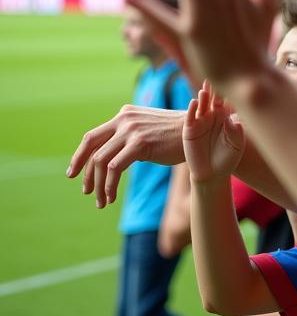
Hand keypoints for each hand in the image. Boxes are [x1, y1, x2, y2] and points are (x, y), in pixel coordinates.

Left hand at [67, 105, 187, 208]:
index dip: (80, 156)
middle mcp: (125, 119)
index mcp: (125, 114)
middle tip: (85, 191)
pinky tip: (111, 198)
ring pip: (100, 161)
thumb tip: (113, 159)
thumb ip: (130, 139)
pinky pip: (113, 168)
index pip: (93, 136)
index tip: (74, 173)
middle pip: (90, 146)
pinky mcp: (140, 143)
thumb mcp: (149, 132)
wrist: (203, 132)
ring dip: (97, 184)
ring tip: (101, 201)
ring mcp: (132, 130)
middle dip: (83, 171)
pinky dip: (109, 186)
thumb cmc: (180, 137)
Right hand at [183, 82, 245, 182]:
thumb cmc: (228, 158)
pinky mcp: (189, 130)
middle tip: (215, 76)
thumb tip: (231, 120)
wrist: (213, 174)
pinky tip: (194, 103)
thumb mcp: (236, 145)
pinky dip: (192, 110)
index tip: (234, 78)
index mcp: (227, 116)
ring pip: (202, 105)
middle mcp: (213, 116)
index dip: (230, 90)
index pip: (228, 100)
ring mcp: (201, 121)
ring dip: (203, 97)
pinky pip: (190, 117)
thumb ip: (236, 133)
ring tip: (204, 90)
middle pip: (214, 98)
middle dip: (215, 88)